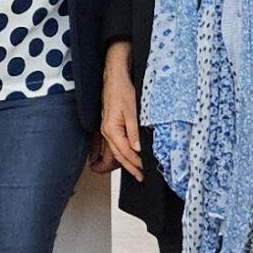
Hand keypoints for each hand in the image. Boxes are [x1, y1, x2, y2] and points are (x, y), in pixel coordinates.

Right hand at [99, 43, 142, 176]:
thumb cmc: (121, 89)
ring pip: (116, 151)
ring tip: (136, 170)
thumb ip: (134, 131)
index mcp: (111, 129)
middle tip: (141, 177)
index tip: (145, 171)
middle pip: (118, 155)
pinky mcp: (110, 124)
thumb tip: (138, 149)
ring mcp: (107, 128)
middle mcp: (107, 131)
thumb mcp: (132, 110)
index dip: (136, 163)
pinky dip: (123, 152)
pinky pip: (116, 143)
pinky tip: (130, 154)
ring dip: (126, 162)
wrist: (114, 76)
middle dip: (130, 167)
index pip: (125, 153)